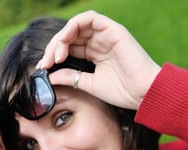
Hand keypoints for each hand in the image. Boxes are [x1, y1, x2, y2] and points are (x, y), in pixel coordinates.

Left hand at [37, 10, 160, 109]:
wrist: (143, 93)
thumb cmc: (122, 92)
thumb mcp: (89, 85)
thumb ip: (71, 77)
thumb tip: (50, 75)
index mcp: (95, 54)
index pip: (69, 47)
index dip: (54, 55)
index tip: (43, 68)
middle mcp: (99, 42)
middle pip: (70, 36)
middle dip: (53, 48)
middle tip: (46, 63)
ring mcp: (106, 35)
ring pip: (76, 26)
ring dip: (61, 38)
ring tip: (55, 55)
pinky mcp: (113, 29)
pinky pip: (89, 18)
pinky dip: (73, 26)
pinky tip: (64, 41)